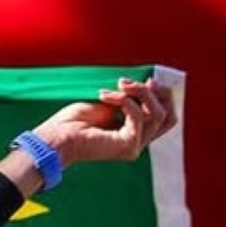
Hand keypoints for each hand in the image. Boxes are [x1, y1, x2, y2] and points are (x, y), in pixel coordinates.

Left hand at [31, 77, 177, 166]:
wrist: (56, 136)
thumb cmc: (73, 120)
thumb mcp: (110, 100)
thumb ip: (132, 95)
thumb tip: (152, 82)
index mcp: (134, 131)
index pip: (166, 114)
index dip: (163, 94)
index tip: (149, 78)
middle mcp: (138, 141)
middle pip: (169, 116)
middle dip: (158, 93)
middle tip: (136, 81)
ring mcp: (135, 146)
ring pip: (157, 114)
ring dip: (139, 93)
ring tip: (116, 86)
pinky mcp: (129, 147)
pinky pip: (139, 117)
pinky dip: (125, 101)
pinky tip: (106, 97)